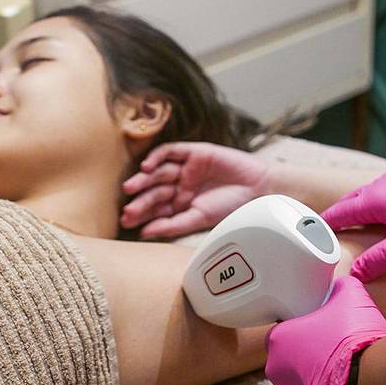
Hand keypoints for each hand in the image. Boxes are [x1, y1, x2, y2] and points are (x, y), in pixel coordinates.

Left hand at [121, 142, 270, 238]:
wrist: (259, 190)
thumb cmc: (232, 208)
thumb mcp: (199, 219)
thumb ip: (172, 225)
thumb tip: (144, 233)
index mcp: (181, 204)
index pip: (155, 208)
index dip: (141, 215)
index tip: (127, 223)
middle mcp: (180, 185)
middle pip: (154, 190)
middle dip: (140, 200)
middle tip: (128, 210)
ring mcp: (186, 168)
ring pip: (158, 172)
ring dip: (143, 180)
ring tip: (131, 189)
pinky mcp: (194, 152)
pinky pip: (170, 151)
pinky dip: (157, 157)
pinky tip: (147, 167)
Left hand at [265, 276, 385, 384]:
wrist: (374, 383)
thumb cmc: (356, 338)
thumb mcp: (350, 296)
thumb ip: (340, 287)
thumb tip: (342, 285)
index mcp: (278, 340)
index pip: (284, 330)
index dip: (303, 327)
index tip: (321, 327)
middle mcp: (276, 372)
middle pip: (291, 357)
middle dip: (310, 353)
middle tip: (335, 346)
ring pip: (302, 383)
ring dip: (318, 377)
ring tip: (344, 369)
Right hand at [322, 162, 385, 281]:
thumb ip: (378, 260)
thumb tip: (355, 274)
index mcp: (376, 198)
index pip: (342, 210)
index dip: (327, 221)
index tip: (314, 229)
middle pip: (355, 198)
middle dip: (342, 211)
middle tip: (331, 225)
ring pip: (374, 192)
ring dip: (362, 205)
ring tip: (358, 219)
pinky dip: (381, 201)